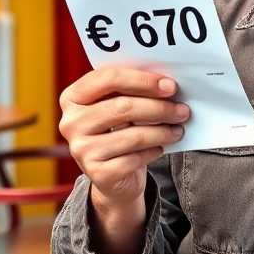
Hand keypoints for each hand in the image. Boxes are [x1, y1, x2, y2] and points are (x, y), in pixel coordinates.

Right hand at [59, 68, 189, 210]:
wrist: (111, 175)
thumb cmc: (118, 130)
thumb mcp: (118, 105)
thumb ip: (132, 91)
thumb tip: (167, 85)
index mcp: (73, 97)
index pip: (108, 78)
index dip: (143, 80)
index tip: (169, 86)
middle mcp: (71, 123)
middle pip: (123, 107)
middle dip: (159, 107)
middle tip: (182, 110)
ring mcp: (82, 150)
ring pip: (133, 135)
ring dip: (163, 131)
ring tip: (178, 129)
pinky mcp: (98, 174)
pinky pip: (135, 158)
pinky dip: (154, 151)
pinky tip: (161, 147)